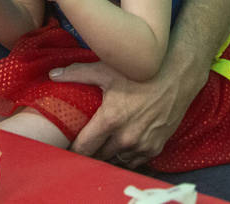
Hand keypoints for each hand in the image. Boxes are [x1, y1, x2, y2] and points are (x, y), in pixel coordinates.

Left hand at [49, 61, 196, 168]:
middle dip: (89, 152)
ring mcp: (142, 144)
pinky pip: (134, 160)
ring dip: (108, 155)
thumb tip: (53, 75)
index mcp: (111, 120)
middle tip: (83, 143)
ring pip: (116, 160)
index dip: (73, 149)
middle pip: (98, 156)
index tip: (67, 145)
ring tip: (101, 144)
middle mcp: (126, 137)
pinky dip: (126, 155)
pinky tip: (121, 144)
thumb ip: (77, 73)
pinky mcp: (155, 147)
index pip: (84, 147)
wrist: (177, 76)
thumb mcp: (106, 69)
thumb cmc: (140, 71)